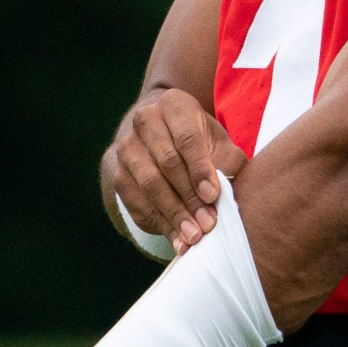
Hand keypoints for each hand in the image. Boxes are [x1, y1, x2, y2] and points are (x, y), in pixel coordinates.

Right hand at [103, 88, 248, 254]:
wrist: (165, 142)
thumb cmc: (202, 144)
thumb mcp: (220, 145)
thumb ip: (227, 162)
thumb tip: (224, 192)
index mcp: (174, 106)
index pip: (186, 138)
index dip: (200, 168)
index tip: (213, 195)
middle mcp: (145, 121)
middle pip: (167, 163)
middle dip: (189, 197)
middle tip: (208, 223)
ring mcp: (127, 149)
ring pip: (149, 184)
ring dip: (174, 214)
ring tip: (194, 237)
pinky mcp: (119, 176)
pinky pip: (138, 203)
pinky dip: (161, 225)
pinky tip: (178, 241)